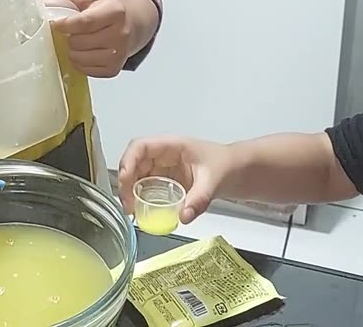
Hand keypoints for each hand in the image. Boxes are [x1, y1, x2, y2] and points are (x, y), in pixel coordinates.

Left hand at [51, 0, 130, 77]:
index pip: (84, 22)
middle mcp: (120, 34)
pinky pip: (85, 70)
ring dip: (73, 51)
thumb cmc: (104, 10)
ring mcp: (118, 54)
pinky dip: (80, 63)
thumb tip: (40, 4)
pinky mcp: (114, 69)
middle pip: (79, 42)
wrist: (131, 26)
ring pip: (80, 58)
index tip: (53, 25)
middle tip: (72, 33)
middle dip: (70, 37)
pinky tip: (86, 52)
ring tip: (79, 43)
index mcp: (115, 12)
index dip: (65, 25)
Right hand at [118, 136, 236, 223]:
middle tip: (128, 205)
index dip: (128, 161)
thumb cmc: (227, 166)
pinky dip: (140, 197)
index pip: (140, 147)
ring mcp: (164, 167)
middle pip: (134, 162)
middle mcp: (164, 155)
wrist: (238, 171)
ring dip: (130, 191)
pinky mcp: (167, 180)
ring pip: (138, 175)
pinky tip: (141, 211)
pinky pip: (147, 186)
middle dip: (125, 182)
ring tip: (131, 210)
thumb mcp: (214, 182)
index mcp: (172, 146)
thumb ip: (199, 199)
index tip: (124, 181)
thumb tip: (183, 216)